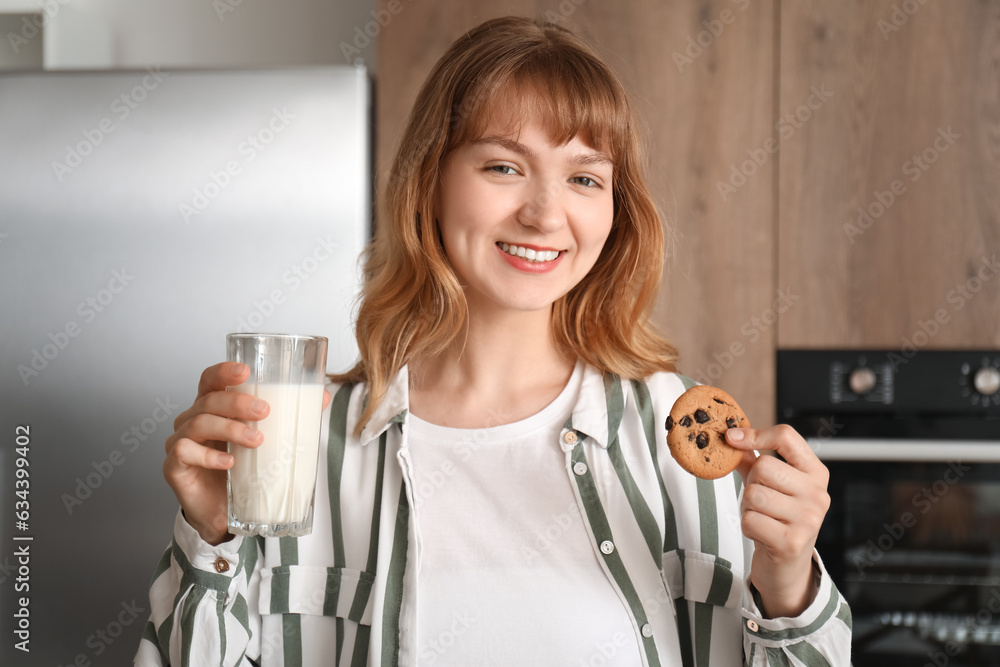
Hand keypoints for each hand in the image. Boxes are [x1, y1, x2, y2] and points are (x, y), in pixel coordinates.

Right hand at [163, 362, 330, 544]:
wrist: (223, 513)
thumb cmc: (242, 471)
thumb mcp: (267, 440)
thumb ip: (290, 416)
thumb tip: (321, 396)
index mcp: (212, 408)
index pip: (210, 379)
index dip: (224, 371)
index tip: (246, 371)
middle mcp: (192, 420)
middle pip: (208, 400)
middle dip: (237, 402)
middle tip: (265, 411)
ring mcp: (180, 442)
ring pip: (199, 423)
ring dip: (230, 428)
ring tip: (257, 440)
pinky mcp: (174, 467)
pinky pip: (184, 452)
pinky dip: (208, 455)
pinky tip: (228, 462)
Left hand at [727, 424, 829, 618]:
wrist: (787, 567)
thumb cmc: (777, 519)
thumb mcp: (769, 484)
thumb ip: (752, 459)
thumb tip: (731, 436)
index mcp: (815, 473)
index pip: (786, 436)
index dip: (755, 435)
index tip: (732, 438)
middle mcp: (818, 494)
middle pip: (764, 467)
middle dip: (751, 483)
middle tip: (759, 500)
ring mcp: (809, 519)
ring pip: (754, 494)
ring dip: (748, 507)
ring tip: (762, 517)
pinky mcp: (792, 542)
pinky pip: (750, 520)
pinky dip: (747, 526)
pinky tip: (762, 533)